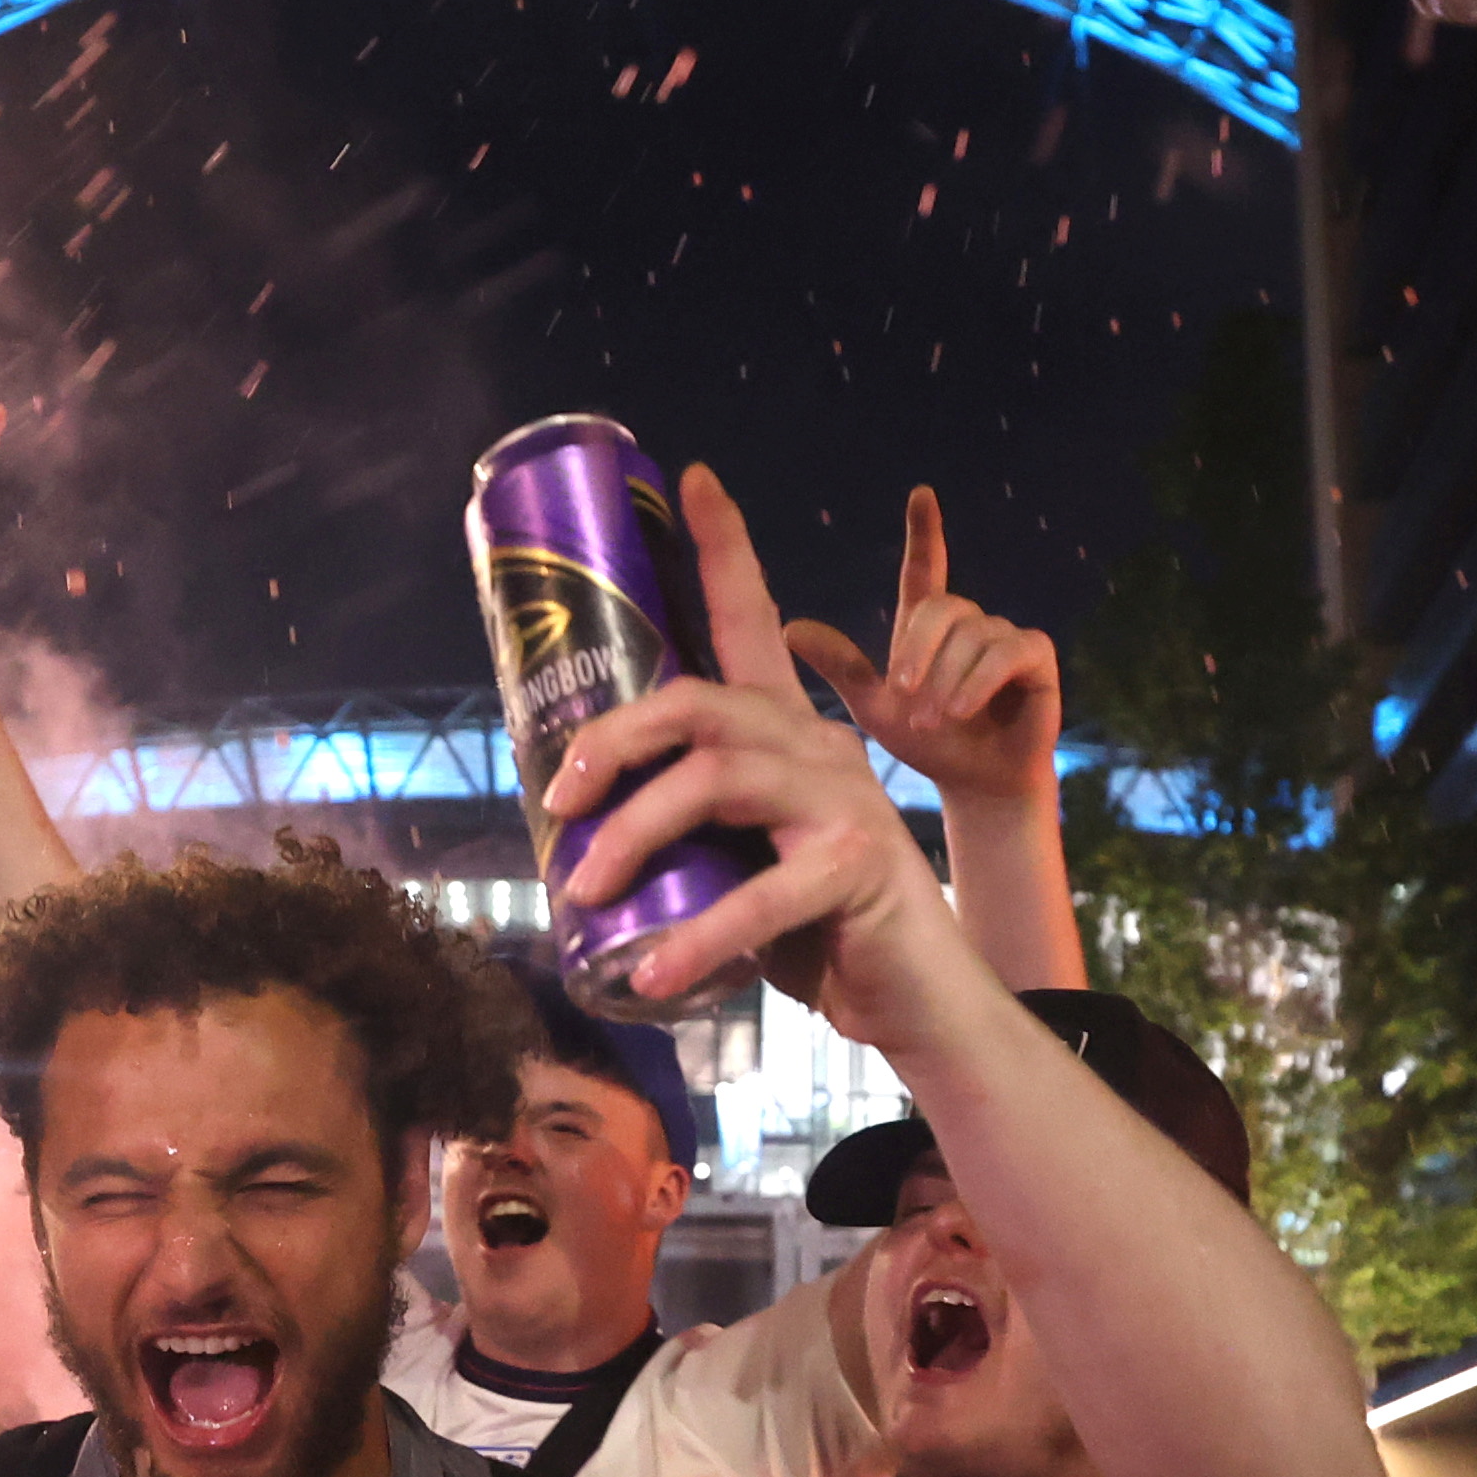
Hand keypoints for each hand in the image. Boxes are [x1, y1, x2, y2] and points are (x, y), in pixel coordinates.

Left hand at [539, 466, 975, 1038]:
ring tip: (584, 893)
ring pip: (715, 779)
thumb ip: (687, 830)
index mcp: (788, 732)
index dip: (724, 548)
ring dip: (635, 835)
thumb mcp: (740, 860)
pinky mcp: (856, 867)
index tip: (692, 477)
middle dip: (613, 740)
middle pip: (700, 703)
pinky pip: (759, 894)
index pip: (753, 621)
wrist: (916, 999)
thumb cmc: (815, 931)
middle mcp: (818, 745)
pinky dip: (695, 939)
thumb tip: (575, 835)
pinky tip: (651, 975)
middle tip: (560, 801)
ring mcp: (844, 801)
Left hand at [796, 490, 1059, 810]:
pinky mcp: (1036, 657)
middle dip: (919, 653)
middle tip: (906, 701)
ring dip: (947, 680)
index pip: (926, 568)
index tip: (921, 494)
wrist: (975, 785)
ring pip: (972, 635)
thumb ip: (841, 667)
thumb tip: (790, 627)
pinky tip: (962, 709)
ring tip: (935, 720)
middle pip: (942, 607)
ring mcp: (1004, 636)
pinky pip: (1007, 650)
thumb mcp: (874, 708)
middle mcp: (969, 623)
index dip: (925, 531)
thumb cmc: (930, 747)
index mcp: (928, 629)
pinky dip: (979, 680)